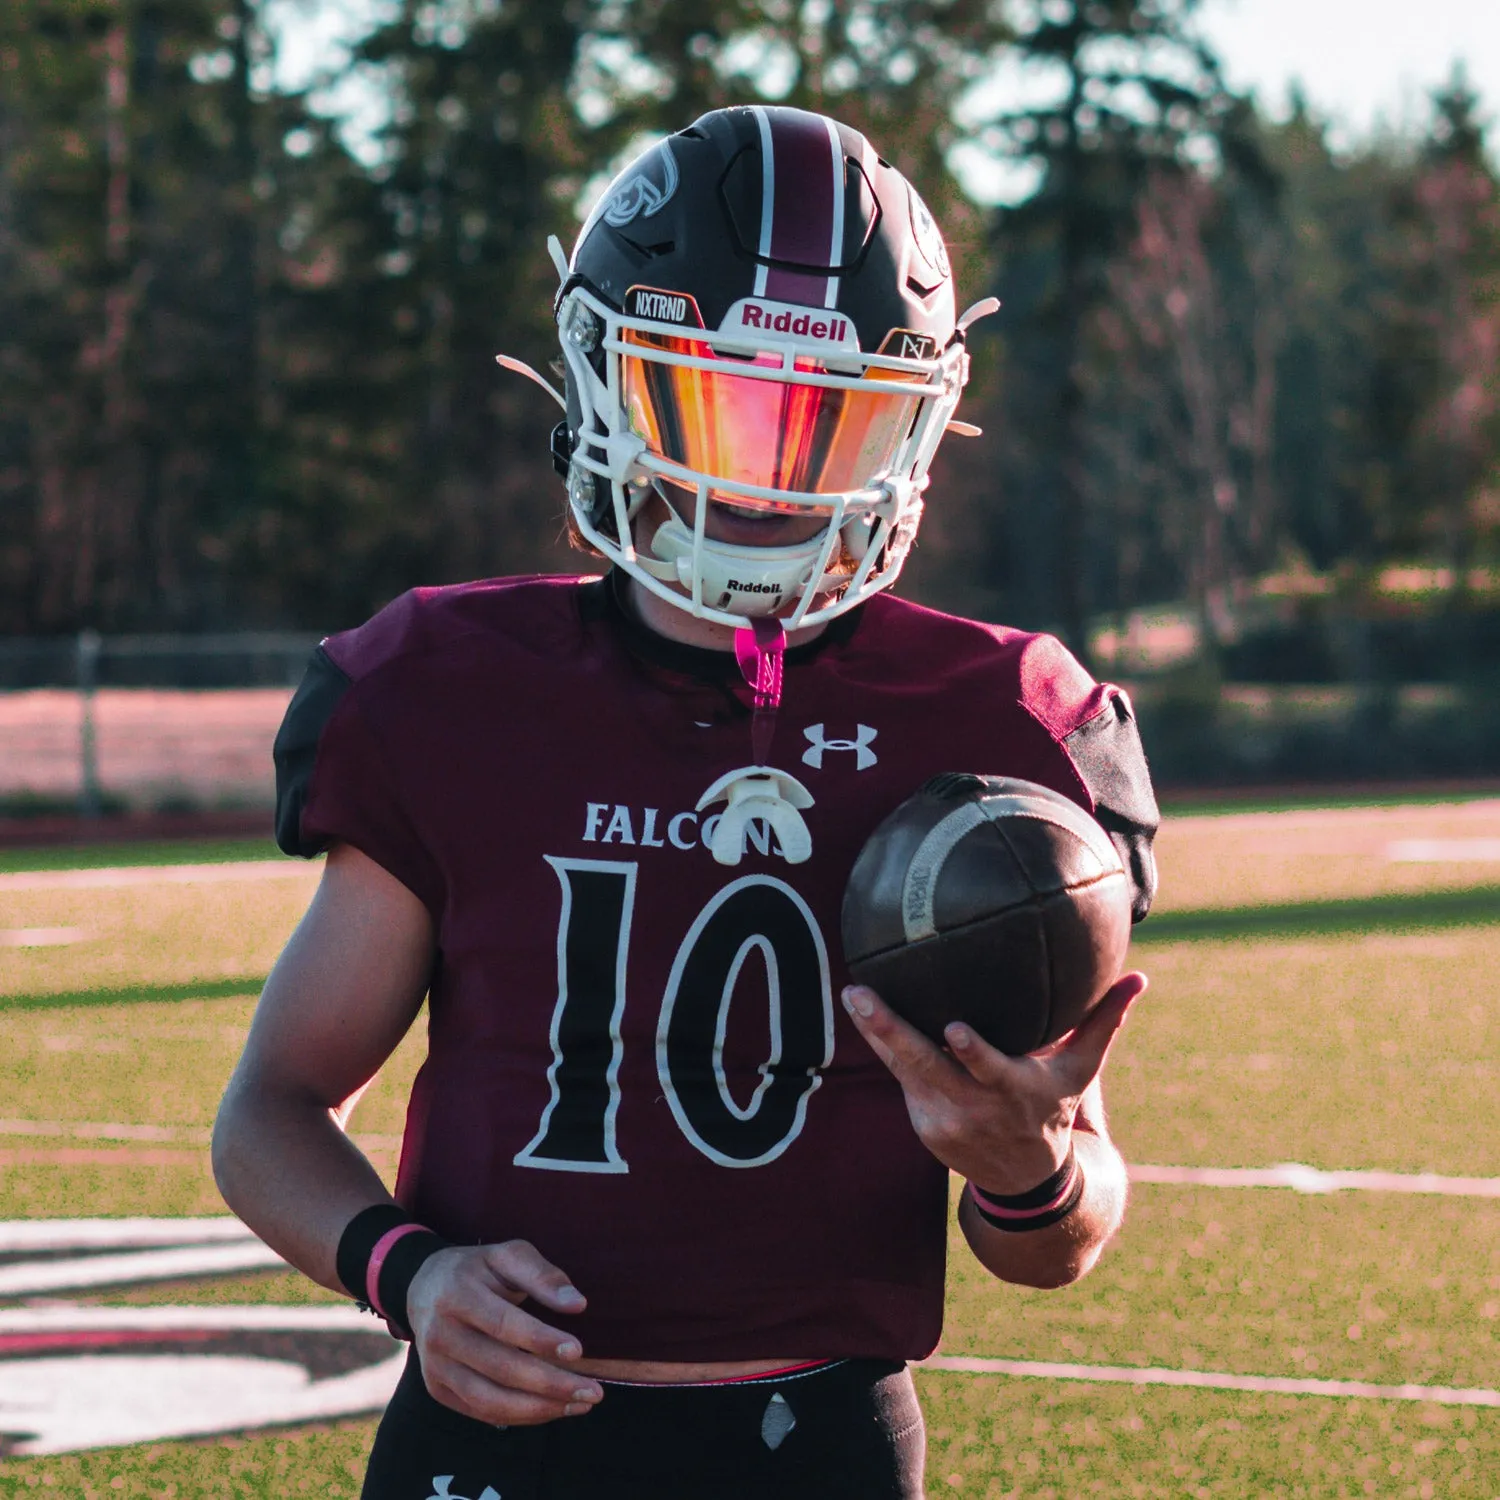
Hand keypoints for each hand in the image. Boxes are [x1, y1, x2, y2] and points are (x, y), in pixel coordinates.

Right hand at [405, 1239, 603, 1424]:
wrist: (425, 1287)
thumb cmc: (479, 1269)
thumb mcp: (507, 1255)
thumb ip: (542, 1275)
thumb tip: (577, 1304)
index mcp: (457, 1293)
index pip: (502, 1323)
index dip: (540, 1339)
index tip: (577, 1350)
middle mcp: (440, 1333)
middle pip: (499, 1368)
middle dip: (550, 1384)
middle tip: (593, 1391)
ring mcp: (435, 1366)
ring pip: (489, 1400)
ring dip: (538, 1408)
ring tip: (579, 1405)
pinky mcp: (437, 1388)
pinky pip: (481, 1411)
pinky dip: (519, 1416)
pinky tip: (551, 1409)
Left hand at [841, 971, 1146, 1193]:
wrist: (1027, 1184)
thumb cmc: (1055, 1107)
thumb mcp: (1082, 1071)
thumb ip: (1104, 1022)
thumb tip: (1140, 976)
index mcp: (1015, 1092)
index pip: (991, 1072)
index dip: (973, 1054)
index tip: (954, 1029)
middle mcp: (975, 1107)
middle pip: (925, 1067)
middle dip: (891, 1031)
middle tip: (861, 994)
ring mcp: (944, 1118)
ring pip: (903, 1069)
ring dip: (874, 1032)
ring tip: (853, 993)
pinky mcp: (924, 1123)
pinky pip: (900, 1077)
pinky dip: (882, 1046)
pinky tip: (863, 1010)